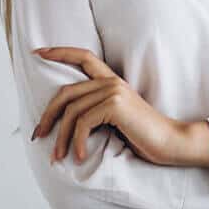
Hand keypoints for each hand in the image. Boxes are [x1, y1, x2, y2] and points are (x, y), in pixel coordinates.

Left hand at [30, 46, 178, 166]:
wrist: (170, 142)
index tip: (38, 52)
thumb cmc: (144, 136)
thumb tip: (66, 122)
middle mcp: (111, 82)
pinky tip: (80, 156)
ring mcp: (113, 91)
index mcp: (112, 81)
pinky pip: (83, 123)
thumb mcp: (117, 120)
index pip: (84, 57)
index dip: (60, 52)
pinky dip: (77, 143)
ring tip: (58, 156)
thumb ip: (97, 111)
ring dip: (61, 137)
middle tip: (38, 134)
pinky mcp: (115, 105)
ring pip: (72, 112)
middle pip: (66, 92)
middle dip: (48, 114)